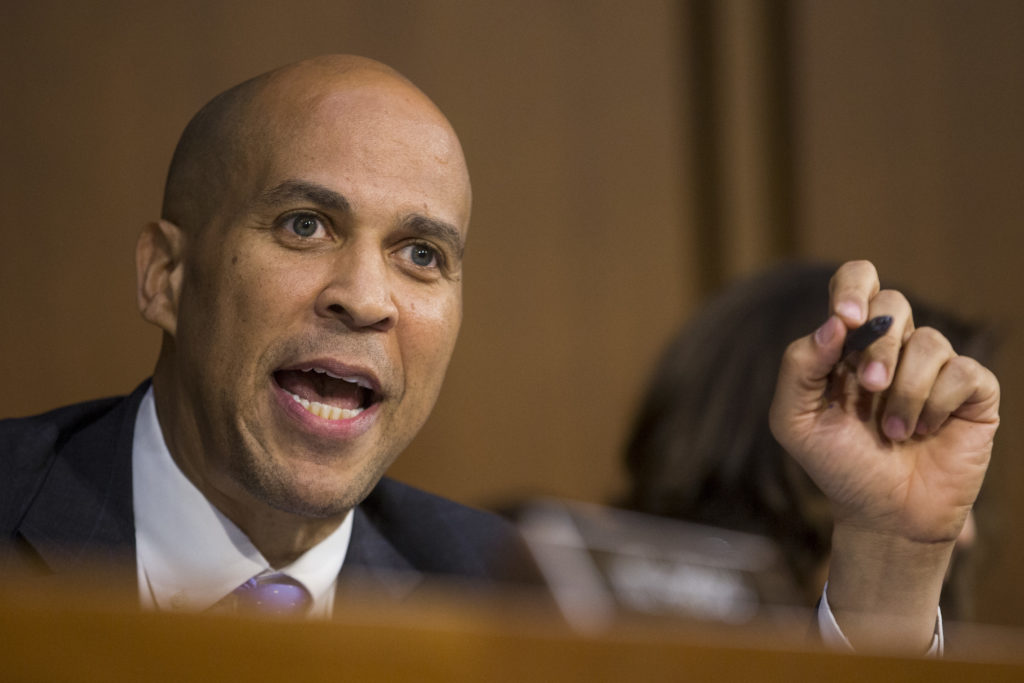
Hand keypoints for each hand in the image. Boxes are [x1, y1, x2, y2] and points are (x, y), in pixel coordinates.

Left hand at [769, 260, 998, 649]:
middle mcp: (893, 345)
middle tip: (868, 387)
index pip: (856, 280)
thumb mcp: (794, 420)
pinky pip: (962, 371)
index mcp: (848, 343)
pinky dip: (936, 404)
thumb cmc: (837, 463)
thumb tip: (833, 324)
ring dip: (904, 392)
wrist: (882, 513)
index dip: (854, 287)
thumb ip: (799, 367)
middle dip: (877, 346)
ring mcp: (935, 365)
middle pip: (892, 304)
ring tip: (892, 432)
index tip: (846, 318)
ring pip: (928, 341)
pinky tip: (925, 431)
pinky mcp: (971, 390)